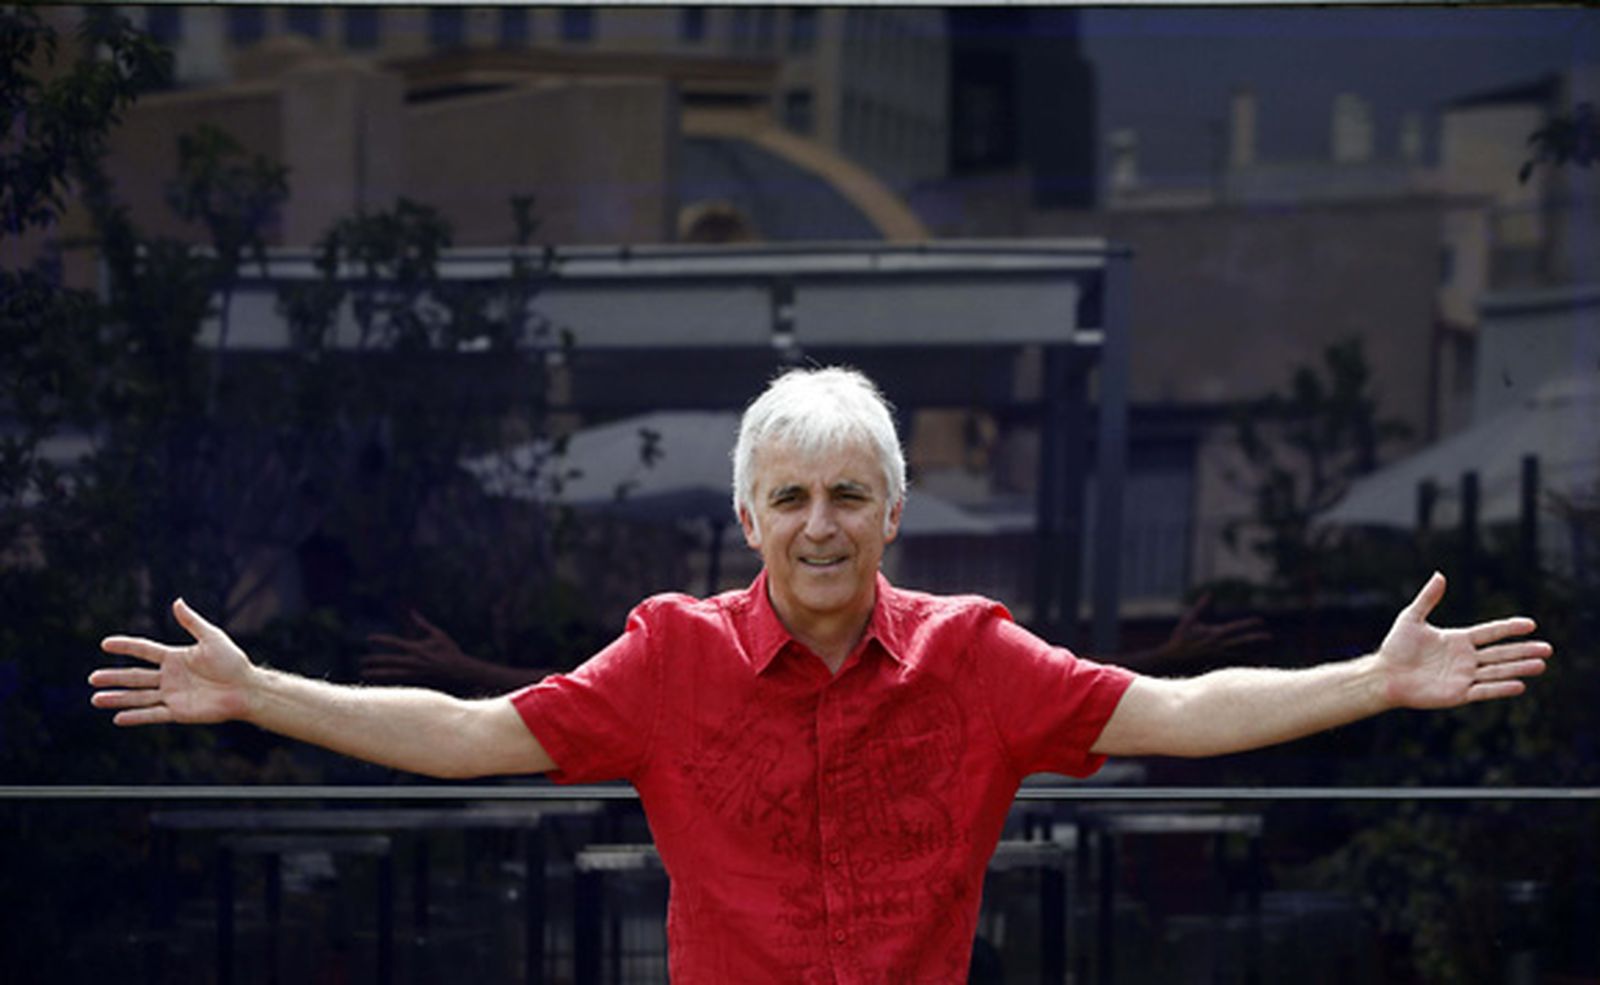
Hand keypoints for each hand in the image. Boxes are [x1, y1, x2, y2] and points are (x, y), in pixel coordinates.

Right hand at [90, 599, 254, 725]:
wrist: (246, 688)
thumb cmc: (233, 661)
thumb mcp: (212, 638)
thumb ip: (192, 622)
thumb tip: (177, 601)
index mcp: (175, 657)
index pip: (144, 651)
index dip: (126, 647)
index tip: (105, 644)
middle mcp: (169, 676)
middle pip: (135, 676)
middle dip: (114, 678)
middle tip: (92, 678)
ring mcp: (172, 695)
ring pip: (139, 697)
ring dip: (118, 698)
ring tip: (96, 699)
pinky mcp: (178, 712)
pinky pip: (152, 714)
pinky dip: (136, 717)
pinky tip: (118, 718)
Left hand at [361, 612, 481, 689]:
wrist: (460, 672)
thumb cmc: (450, 651)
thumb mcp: (438, 634)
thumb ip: (423, 624)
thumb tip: (413, 613)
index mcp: (417, 649)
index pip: (395, 643)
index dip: (381, 640)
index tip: (369, 638)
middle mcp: (413, 662)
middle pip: (389, 661)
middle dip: (375, 661)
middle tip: (362, 661)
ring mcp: (414, 673)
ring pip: (391, 674)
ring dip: (377, 674)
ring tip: (365, 674)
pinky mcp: (417, 681)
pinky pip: (398, 680)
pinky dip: (387, 680)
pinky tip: (379, 681)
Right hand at [1154, 592, 1270, 664]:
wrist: (1173, 659)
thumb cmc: (1180, 639)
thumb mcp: (1190, 620)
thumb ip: (1201, 607)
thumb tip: (1209, 594)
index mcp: (1215, 633)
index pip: (1236, 627)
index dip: (1249, 624)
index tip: (1260, 621)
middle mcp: (1219, 645)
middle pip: (1243, 641)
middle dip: (1256, 639)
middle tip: (1270, 637)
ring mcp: (1218, 656)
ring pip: (1240, 656)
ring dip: (1253, 658)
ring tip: (1265, 660)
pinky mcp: (1215, 665)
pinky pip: (1232, 668)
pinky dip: (1242, 669)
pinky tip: (1249, 673)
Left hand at [1377, 573, 1551, 708]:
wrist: (1384, 675)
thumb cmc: (1395, 647)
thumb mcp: (1412, 618)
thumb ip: (1428, 598)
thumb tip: (1439, 575)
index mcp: (1458, 640)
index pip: (1490, 632)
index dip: (1509, 628)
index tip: (1531, 624)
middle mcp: (1465, 659)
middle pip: (1500, 653)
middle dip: (1524, 650)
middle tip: (1548, 649)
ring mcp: (1464, 677)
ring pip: (1497, 671)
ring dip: (1519, 669)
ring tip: (1541, 665)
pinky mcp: (1458, 694)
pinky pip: (1484, 690)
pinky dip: (1500, 688)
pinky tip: (1519, 685)